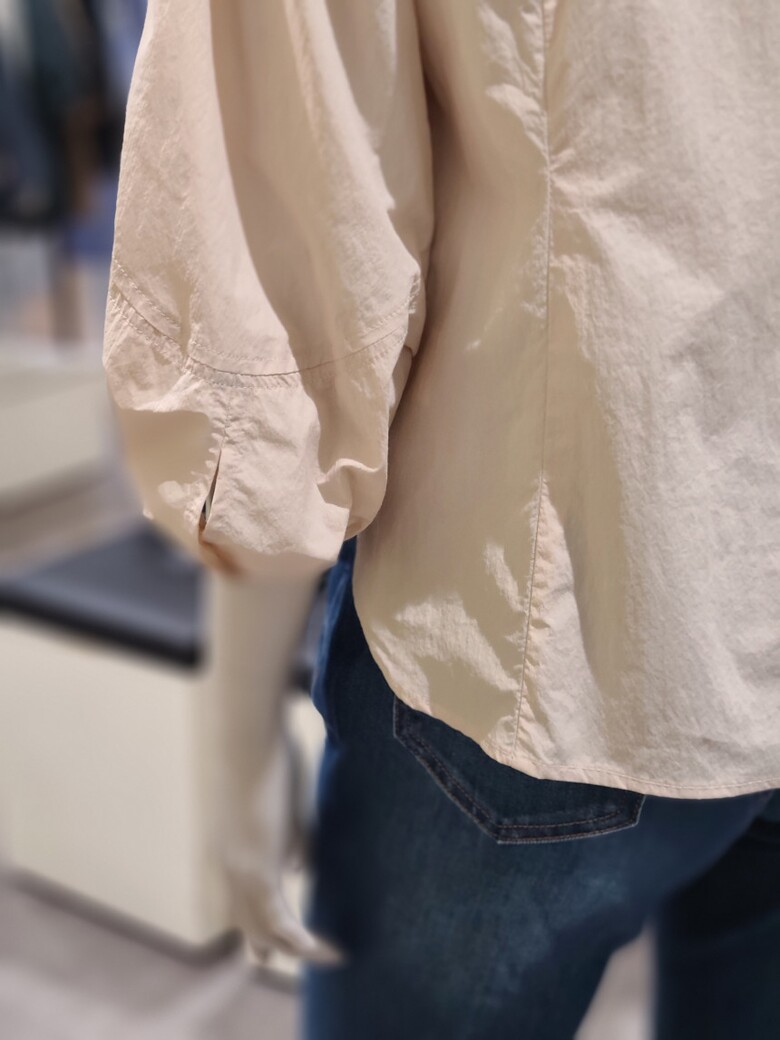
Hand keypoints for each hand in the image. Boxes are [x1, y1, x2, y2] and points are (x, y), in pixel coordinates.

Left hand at [218, 715, 342, 966]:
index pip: (243, 903)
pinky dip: (305, 943)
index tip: (289, 936)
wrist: (248, 735)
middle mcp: (229, 868)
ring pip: (264, 932)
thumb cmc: (269, 756)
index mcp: (232, 851)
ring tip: (332, 955)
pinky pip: (281, 924)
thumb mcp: (285, 808)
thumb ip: (293, 843)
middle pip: (250, 926)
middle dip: (277, 947)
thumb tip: (301, 872)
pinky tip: (329, 950)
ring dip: (298, 949)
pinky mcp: (257, 870)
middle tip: (311, 953)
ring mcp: (240, 872)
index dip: (263, 925)